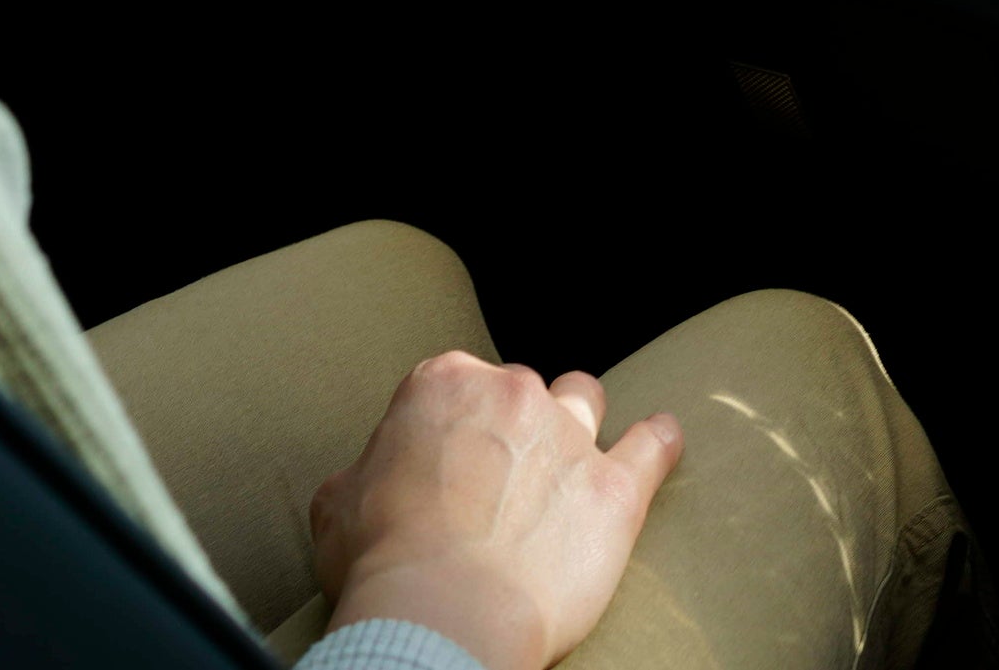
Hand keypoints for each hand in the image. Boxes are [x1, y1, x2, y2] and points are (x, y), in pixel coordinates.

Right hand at [310, 351, 683, 669]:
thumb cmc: (382, 561)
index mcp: (442, 383)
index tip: (445, 469)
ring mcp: (569, 435)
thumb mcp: (337, 501)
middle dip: (510, 429)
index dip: (450, 430)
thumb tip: (374, 478)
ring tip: (570, 461)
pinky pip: (654, 445)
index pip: (454, 386)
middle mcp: (510, 393)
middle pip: (518, 393)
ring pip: (583, 399)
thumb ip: (367, 470)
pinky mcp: (616, 487)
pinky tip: (661, 440)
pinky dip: (659, 441)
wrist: (443, 614)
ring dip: (576, 425)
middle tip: (496, 486)